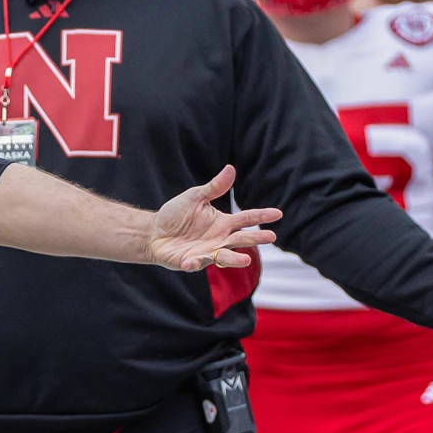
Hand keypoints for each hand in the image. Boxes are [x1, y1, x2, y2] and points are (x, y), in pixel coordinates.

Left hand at [145, 166, 280, 270]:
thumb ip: (214, 187)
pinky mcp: (190, 261)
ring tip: (245, 260)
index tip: (278, 214)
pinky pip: (194, 264)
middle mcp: (220, 239)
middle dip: (256, 238)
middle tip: (271, 236)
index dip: (262, 216)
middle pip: (241, 239)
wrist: (154, 232)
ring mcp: (207, 252)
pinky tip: (190, 261)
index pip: (246, 219)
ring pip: (224, 256)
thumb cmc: (177, 214)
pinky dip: (193, 263)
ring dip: (234, 259)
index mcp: (224, 223)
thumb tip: (231, 168)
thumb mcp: (195, 197)